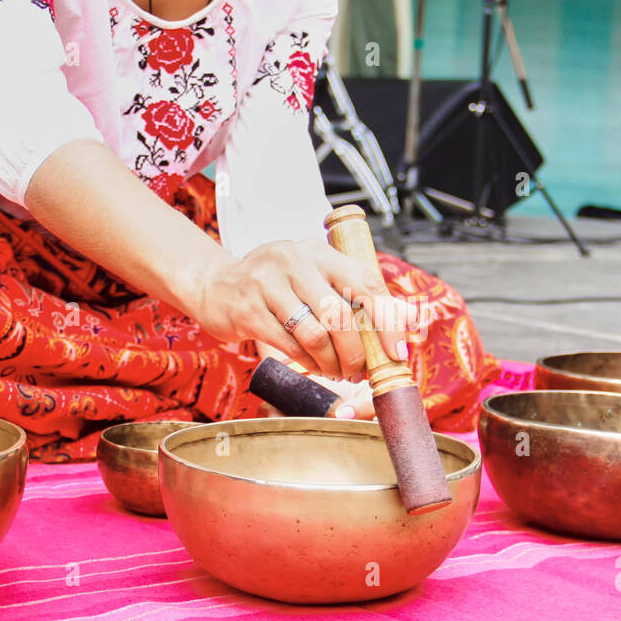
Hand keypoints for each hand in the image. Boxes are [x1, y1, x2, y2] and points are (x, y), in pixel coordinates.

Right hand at [192, 238, 415, 381]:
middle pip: (341, 315)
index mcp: (319, 251)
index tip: (397, 352)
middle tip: (358, 369)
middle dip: (356, 352)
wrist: (215, 285)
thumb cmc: (275, 286)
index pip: (366, 283)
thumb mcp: (313, 277)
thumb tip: (405, 324)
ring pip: (315, 334)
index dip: (388, 322)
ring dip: (331, 361)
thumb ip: (353, 295)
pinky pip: (289, 345)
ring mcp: (267, 284)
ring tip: (335, 369)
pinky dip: (306, 362)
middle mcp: (294, 260)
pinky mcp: (248, 310)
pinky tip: (311, 364)